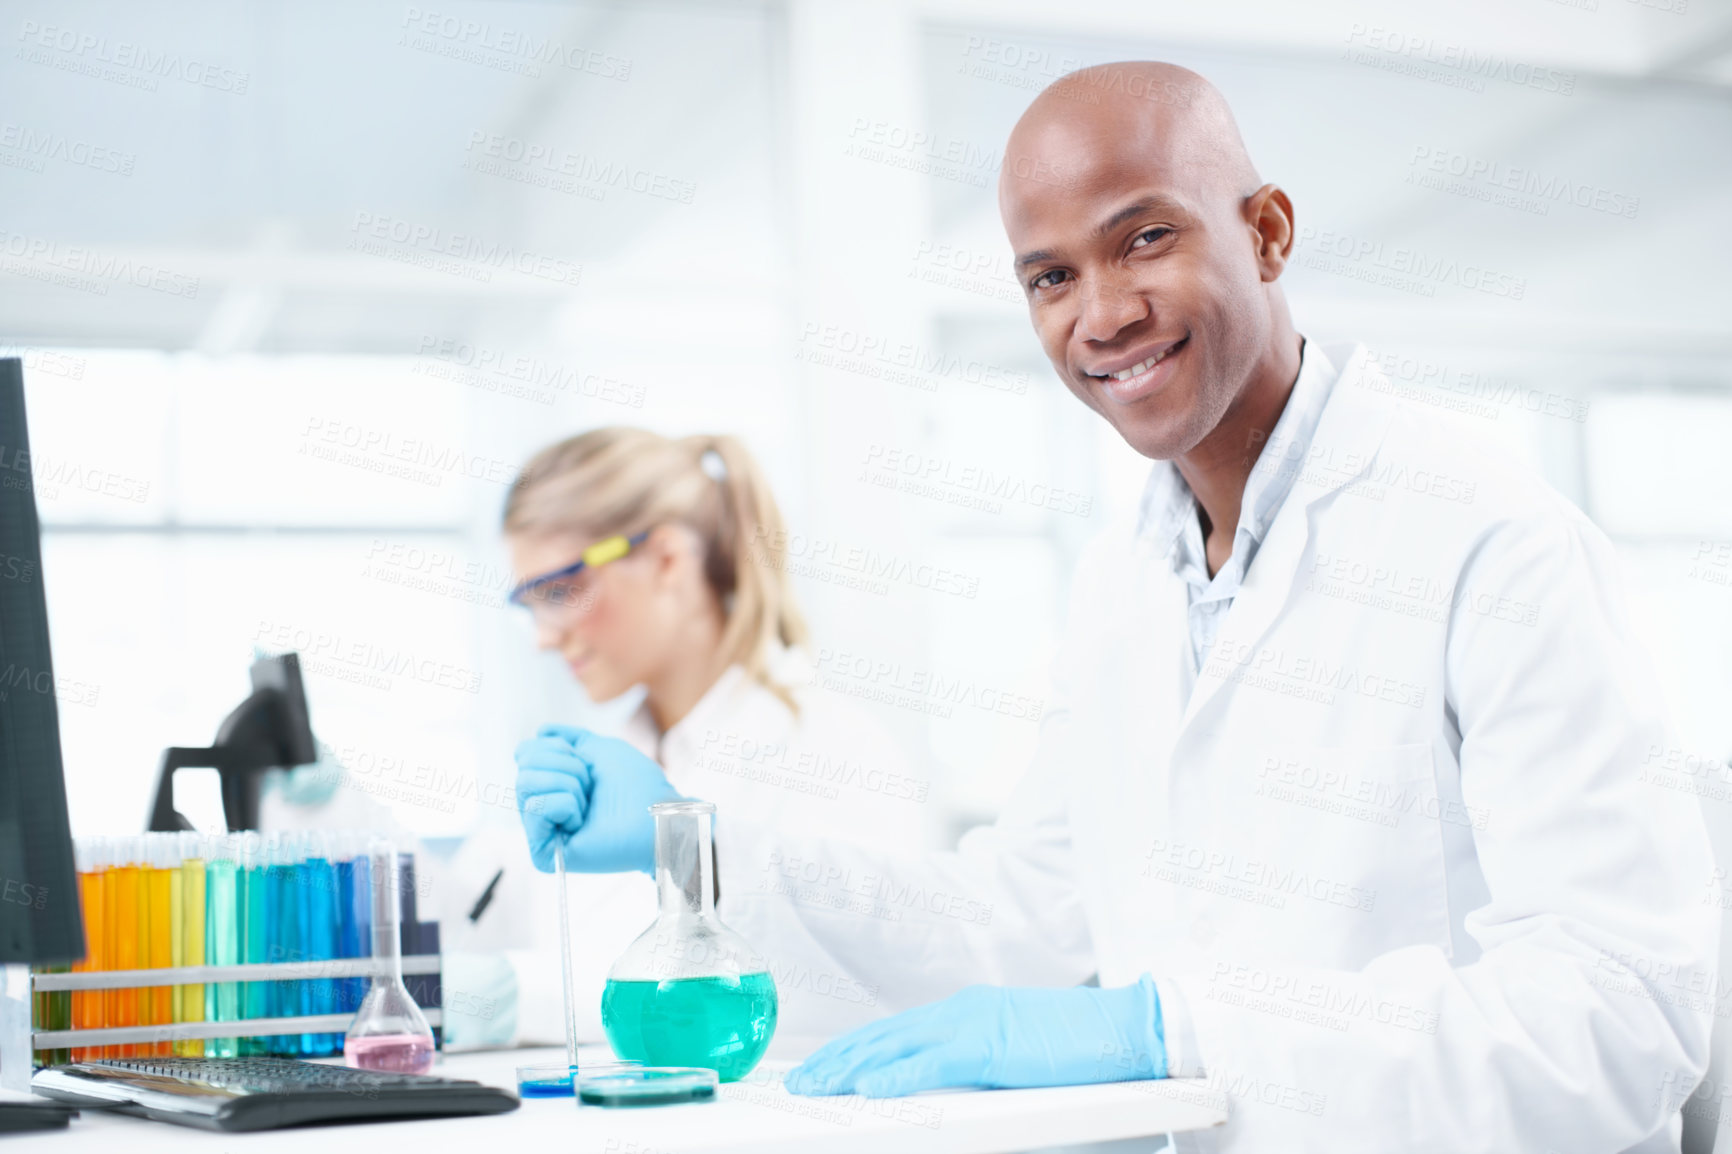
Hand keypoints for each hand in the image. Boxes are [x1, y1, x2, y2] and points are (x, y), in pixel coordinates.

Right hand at [514, 725, 683, 874]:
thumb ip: (570, 738)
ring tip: (588, 804)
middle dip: (564, 766)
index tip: (584, 762)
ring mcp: (542, 830)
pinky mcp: (543, 852)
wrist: (653, 813)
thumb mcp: (599, 749)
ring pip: (525, 784)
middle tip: (590, 786)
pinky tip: (581, 821)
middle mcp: (543, 805)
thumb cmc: (635, 783)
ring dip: (568, 785)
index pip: (524, 752)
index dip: (556, 748)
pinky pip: (535, 807)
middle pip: (523, 767)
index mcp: (554, 783)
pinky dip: (565, 805)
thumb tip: (540, 731)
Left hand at [784, 976, 1165, 1097]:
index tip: (825, 1067)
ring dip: (849, 1068)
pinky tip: (866, 1088)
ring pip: (894, 1046)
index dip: (856, 1049)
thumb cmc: (1082, 1046)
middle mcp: (961, 1011)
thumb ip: (977, 1059)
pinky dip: (894, 1075)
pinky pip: (929, 1064)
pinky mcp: (989, 1047)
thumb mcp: (1015, 1049)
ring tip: (815, 1087)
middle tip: (802, 1081)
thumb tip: (946, 1081)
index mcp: (966, 1011)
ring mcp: (973, 1025)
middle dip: (837, 1059)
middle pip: (883, 1035)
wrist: (1127, 1027)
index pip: (896, 1031)